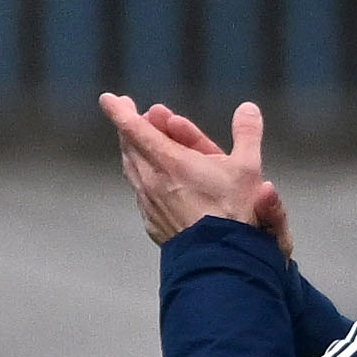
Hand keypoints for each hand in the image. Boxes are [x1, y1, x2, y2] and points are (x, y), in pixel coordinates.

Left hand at [103, 94, 287, 251]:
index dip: (121, 112)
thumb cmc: (234, 211)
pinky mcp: (151, 220)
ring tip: (140, 137)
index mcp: (169, 162)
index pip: (136, 130)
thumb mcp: (248, 167)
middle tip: (137, 111)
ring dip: (136, 148)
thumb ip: (247, 133)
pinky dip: (142, 173)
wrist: (220, 257)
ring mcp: (149, 202)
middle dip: (134, 125)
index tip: (108, 98)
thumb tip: (248, 107)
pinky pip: (140, 189)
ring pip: (134, 167)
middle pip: (132, 146)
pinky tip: (148, 172)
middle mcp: (152, 180)